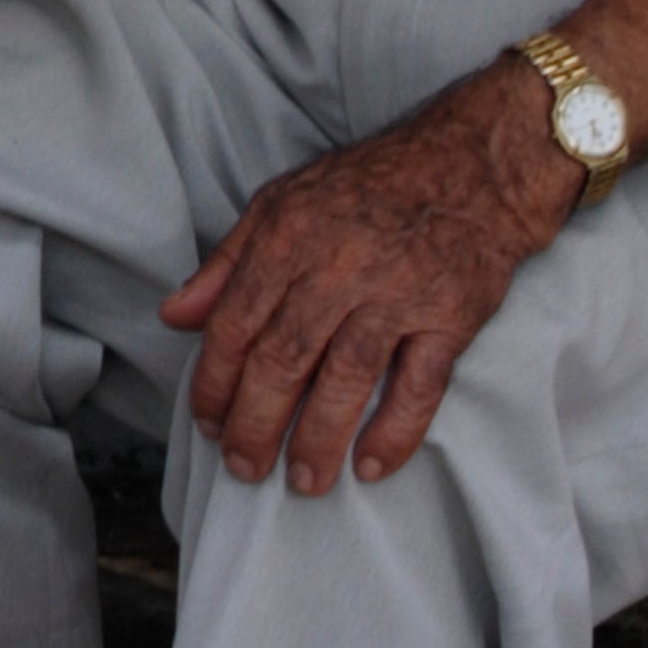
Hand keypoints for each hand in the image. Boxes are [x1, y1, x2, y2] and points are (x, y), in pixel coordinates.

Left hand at [159, 66, 579, 492]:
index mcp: (289, 237)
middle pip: (285, 358)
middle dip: (256, 422)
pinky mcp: (451, 319)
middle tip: (243, 466)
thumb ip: (226, 263)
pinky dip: (395, 430)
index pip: (236, 323)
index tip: (206, 421)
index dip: (215, 381)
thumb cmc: (368, 186)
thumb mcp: (281, 202)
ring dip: (319, 437)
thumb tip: (175, 315)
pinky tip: (370, 464)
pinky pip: (420, 386)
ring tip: (302, 480)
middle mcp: (339, 267)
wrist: (472, 166)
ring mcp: (398, 295)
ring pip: (347, 378)